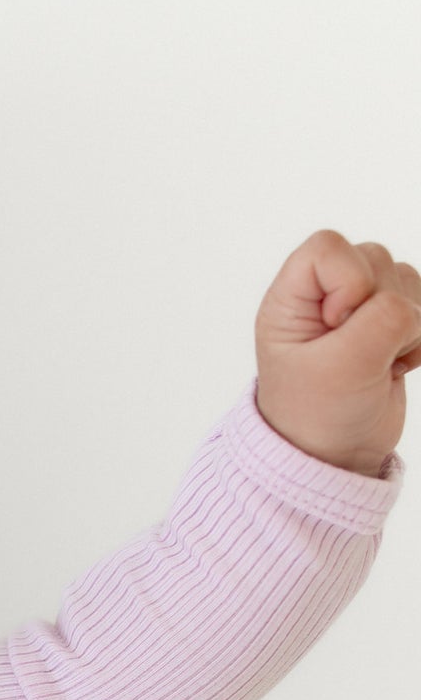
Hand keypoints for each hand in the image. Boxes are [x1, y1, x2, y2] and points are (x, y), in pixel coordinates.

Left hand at [253, 232, 419, 475]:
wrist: (337, 453)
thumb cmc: (318, 416)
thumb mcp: (343, 369)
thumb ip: (381, 322)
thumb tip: (409, 305)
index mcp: (291, 298)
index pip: (328, 246)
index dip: (348, 280)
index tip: (339, 326)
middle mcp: (322, 294)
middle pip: (375, 258)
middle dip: (382, 308)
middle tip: (360, 355)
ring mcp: (357, 305)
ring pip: (404, 278)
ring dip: (404, 326)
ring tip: (376, 363)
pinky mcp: (387, 321)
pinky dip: (418, 336)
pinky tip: (393, 365)